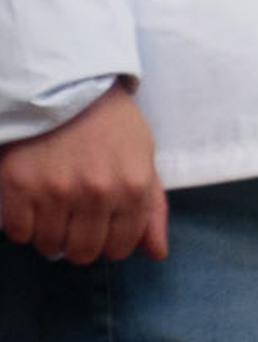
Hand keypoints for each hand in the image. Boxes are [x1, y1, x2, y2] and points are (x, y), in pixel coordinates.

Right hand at [0, 84, 166, 264]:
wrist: (68, 88)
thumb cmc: (112, 126)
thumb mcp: (143, 159)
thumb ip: (152, 209)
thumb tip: (157, 254)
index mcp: (132, 186)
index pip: (120, 246)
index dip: (110, 244)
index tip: (103, 230)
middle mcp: (95, 192)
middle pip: (83, 252)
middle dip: (81, 243)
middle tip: (76, 221)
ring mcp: (54, 190)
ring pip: (49, 246)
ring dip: (51, 234)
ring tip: (56, 208)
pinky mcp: (18, 186)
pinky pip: (18, 234)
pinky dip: (23, 226)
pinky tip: (33, 205)